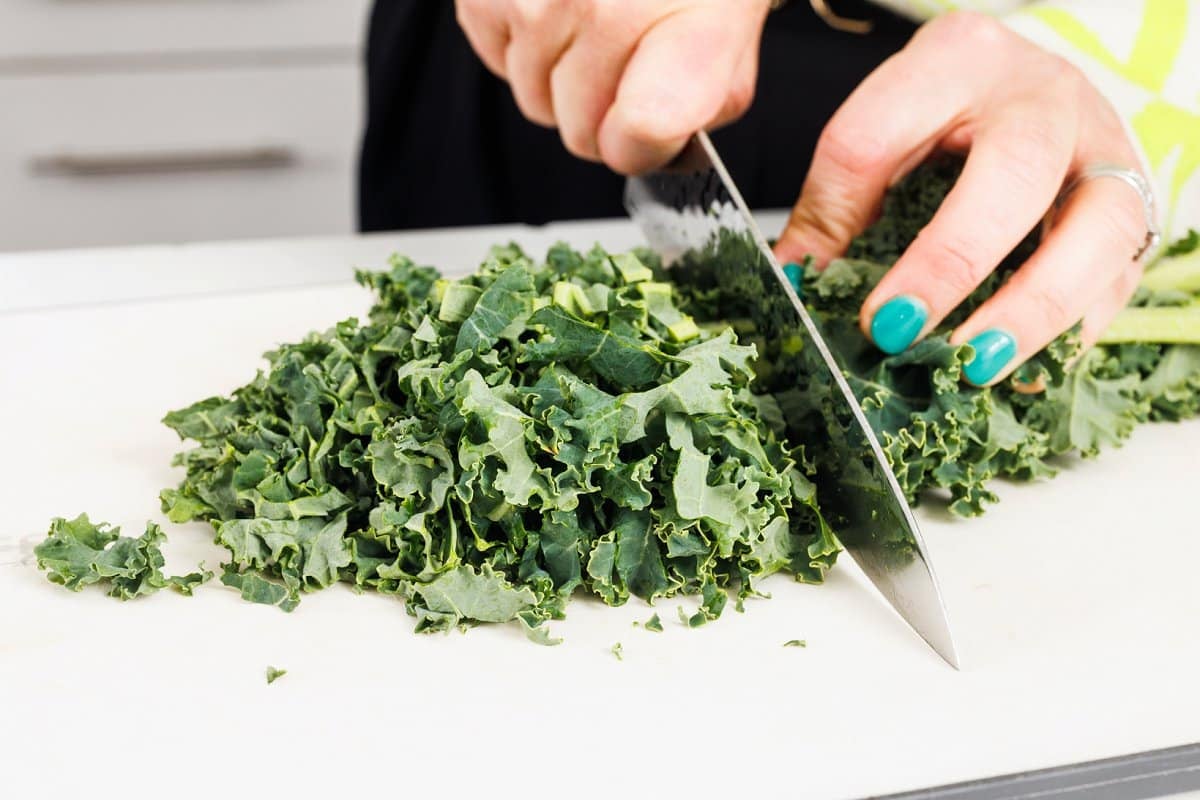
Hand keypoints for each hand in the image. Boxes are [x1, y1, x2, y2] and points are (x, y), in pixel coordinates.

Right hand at [455, 0, 770, 174]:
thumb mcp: (731, 38)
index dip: (641, 148)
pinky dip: (522, 45)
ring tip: (593, 19)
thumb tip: (651, 151)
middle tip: (627, 57)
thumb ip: (704, 109)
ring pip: (535, 102)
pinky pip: (498, 61)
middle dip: (602, 112)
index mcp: (687, 27)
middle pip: (581, 134)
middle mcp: (606, 6)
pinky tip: (558, 7)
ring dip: (561, 77)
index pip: (644, 129)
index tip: (647, 128)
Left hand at [773, 11, 1150, 386]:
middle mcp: (1044, 96)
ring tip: (975, 367)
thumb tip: (797, 282)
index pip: (882, 136)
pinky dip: (1073, 330)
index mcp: (956, 62)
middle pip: (1016, 172)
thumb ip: (836, 199)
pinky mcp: (1138, 203)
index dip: (851, 219)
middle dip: (955, 263)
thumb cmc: (949, 110)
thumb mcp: (880, 129)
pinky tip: (1020, 371)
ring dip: (1037, 310)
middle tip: (902, 335)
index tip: (863, 312)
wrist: (1033, 87)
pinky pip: (1121, 274)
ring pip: (1103, 226)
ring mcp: (1104, 146)